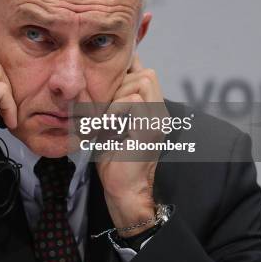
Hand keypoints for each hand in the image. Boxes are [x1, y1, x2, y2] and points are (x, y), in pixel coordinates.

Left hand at [96, 53, 167, 235]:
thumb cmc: (114, 159)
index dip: (127, 72)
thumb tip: (100, 81)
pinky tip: (108, 125)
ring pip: (143, 81)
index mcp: (153, 109)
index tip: (107, 88)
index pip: (146, 72)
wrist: (123, 189)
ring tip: (108, 118)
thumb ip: (114, 103)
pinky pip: (133, 100)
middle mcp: (160, 112)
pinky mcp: (150, 129)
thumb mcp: (111, 123)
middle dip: (120, 85)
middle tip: (107, 110)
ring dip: (118, 95)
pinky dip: (115, 108)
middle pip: (146, 73)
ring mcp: (158, 120)